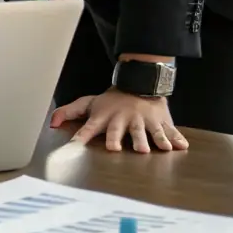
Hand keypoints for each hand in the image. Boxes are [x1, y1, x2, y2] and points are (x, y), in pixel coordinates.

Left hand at [50, 88, 189, 153]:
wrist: (139, 83)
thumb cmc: (111, 100)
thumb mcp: (89, 103)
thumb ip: (69, 112)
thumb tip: (51, 122)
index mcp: (104, 117)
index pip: (89, 127)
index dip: (80, 136)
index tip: (73, 146)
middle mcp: (123, 120)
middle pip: (118, 130)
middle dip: (116, 138)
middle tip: (115, 148)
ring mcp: (143, 120)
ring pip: (146, 131)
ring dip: (151, 140)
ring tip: (157, 149)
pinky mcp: (159, 122)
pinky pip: (169, 131)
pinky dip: (176, 138)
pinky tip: (181, 147)